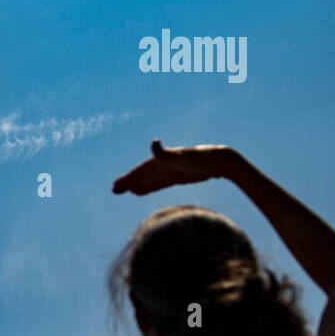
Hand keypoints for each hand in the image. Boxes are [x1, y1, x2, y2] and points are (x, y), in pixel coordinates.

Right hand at [111, 139, 233, 194]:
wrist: (220, 161)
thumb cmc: (201, 158)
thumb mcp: (181, 156)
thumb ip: (165, 153)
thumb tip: (153, 143)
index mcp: (162, 160)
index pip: (142, 170)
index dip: (130, 177)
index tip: (117, 185)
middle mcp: (164, 165)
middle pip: (143, 175)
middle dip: (129, 182)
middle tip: (114, 190)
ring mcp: (170, 171)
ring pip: (149, 180)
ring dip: (136, 185)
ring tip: (123, 191)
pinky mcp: (177, 177)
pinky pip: (158, 184)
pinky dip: (148, 187)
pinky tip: (140, 192)